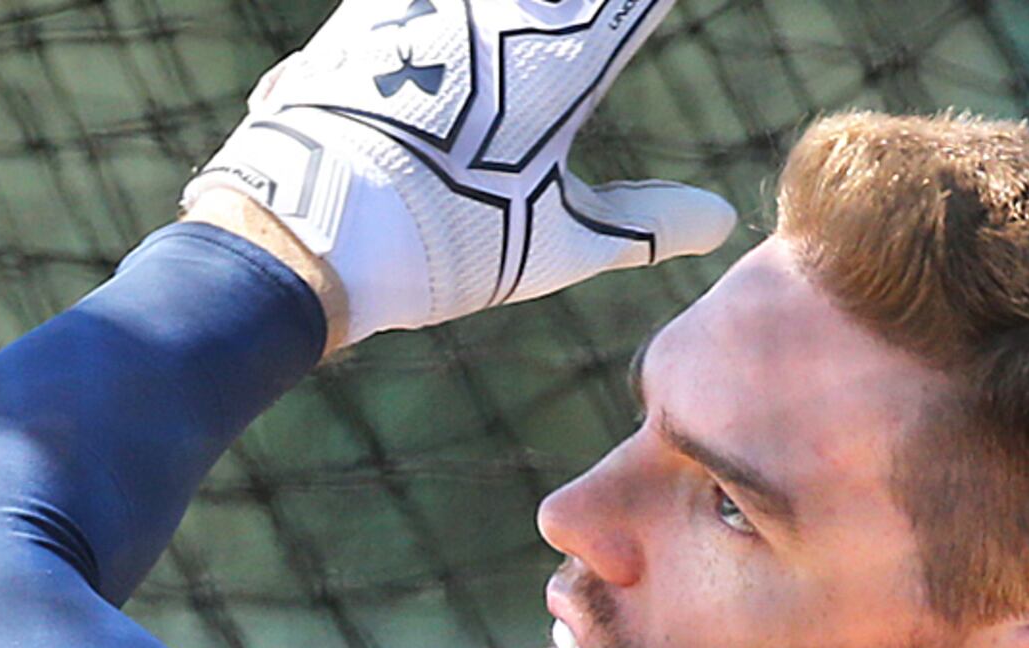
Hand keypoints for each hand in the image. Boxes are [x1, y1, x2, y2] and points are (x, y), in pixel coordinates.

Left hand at [186, 0, 736, 348]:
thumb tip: (719, 220)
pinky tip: (451, 24)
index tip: (657, 8)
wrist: (309, 228)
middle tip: (589, 19)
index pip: (631, 0)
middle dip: (578, 6)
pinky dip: (446, 13)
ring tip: (532, 16)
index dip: (646, 3)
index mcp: (558, 65)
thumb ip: (644, 224)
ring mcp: (428, 4)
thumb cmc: (448, 243)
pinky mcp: (370, 12)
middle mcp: (495, 15)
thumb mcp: (559, 243)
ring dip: (517, 9)